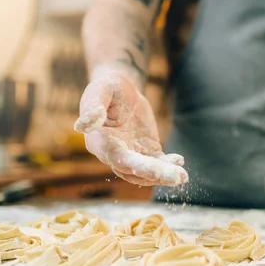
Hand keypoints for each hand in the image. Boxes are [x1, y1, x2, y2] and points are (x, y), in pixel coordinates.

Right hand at [74, 64, 187, 185]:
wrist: (121, 89)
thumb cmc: (106, 87)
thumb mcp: (99, 90)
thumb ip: (92, 107)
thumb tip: (82, 125)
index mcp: (100, 142)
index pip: (118, 158)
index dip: (136, 165)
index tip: (156, 170)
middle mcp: (114, 153)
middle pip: (134, 170)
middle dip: (156, 175)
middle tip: (177, 177)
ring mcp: (131, 154)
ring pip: (146, 172)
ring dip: (164, 175)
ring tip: (182, 176)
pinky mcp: (145, 151)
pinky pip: (156, 163)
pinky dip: (167, 165)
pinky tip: (179, 162)